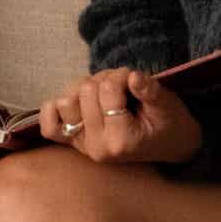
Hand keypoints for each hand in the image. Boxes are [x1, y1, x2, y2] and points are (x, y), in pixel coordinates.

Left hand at [38, 68, 201, 164]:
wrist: (172, 146)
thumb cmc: (170, 124)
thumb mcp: (168, 106)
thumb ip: (150, 91)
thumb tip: (133, 76)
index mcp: (121, 141)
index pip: (107, 89)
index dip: (121, 75)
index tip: (136, 80)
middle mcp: (96, 147)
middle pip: (85, 91)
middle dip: (105, 79)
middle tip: (124, 85)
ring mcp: (82, 146)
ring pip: (65, 101)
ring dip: (84, 88)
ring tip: (106, 92)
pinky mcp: (73, 142)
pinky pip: (48, 124)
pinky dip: (58, 107)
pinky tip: (80, 102)